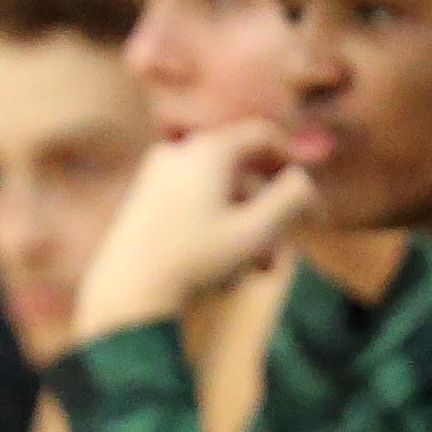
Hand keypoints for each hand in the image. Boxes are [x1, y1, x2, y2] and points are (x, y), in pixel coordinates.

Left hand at [72, 119, 318, 342]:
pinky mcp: (141, 204)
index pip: (262, 135)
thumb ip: (292, 198)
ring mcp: (154, 178)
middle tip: (284, 245)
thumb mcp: (256, 232)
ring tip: (256, 271)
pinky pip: (191, 208)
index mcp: (206, 149)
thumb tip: (303, 180)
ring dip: (242, 229)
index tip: (305, 185)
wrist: (125, 296)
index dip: (290, 158)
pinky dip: (212, 231)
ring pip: (216, 196)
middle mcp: (177, 153)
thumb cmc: (194, 262)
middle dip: (266, 211)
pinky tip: (224, 273)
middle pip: (238, 172)